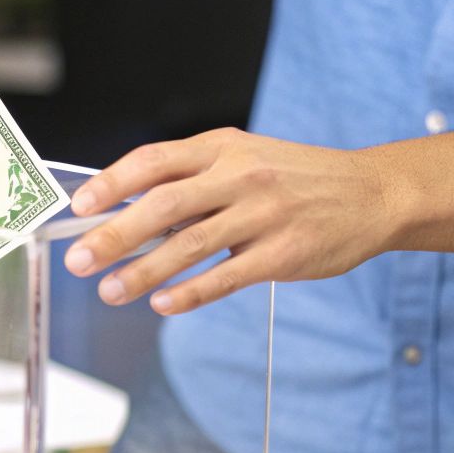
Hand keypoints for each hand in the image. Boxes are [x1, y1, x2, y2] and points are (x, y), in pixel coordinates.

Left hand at [63, 128, 396, 314]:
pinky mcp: (283, 253)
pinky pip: (226, 276)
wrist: (373, 192)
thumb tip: (130, 211)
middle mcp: (240, 176)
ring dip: (143, 271)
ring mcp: (263, 215)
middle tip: (79, 260)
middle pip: (163, 206)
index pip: (155, 161)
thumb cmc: (298, 179)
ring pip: (190, 246)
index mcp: (223, 148)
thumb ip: (195, 179)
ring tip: (110, 290)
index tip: (80, 206)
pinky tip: (162, 305)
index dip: (112, 183)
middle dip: (115, 234)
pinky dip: (190, 293)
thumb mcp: (246, 157)